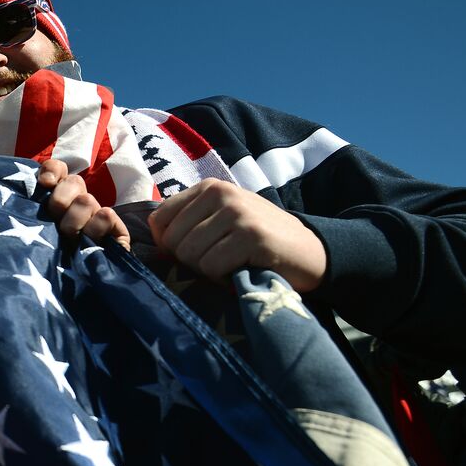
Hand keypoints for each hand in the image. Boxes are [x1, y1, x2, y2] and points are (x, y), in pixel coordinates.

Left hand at [38, 159, 131, 251]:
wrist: (78, 289)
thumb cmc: (49, 257)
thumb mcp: (36, 233)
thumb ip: (32, 212)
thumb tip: (32, 194)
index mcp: (59, 197)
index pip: (57, 169)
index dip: (52, 170)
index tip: (45, 184)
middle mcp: (79, 201)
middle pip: (74, 181)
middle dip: (60, 199)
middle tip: (54, 219)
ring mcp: (98, 214)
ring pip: (87, 200)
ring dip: (74, 221)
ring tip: (70, 239)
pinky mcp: (116, 230)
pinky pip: (106, 215)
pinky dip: (95, 227)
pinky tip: (89, 241)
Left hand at [147, 179, 326, 290]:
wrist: (311, 252)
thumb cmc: (259, 240)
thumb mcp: (223, 219)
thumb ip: (189, 221)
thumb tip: (153, 239)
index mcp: (209, 188)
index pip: (159, 220)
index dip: (169, 245)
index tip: (194, 252)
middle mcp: (221, 194)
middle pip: (173, 241)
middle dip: (191, 261)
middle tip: (220, 260)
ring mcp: (236, 213)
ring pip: (190, 255)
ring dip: (209, 270)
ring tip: (233, 263)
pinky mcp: (250, 236)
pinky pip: (211, 266)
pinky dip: (223, 277)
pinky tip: (242, 270)